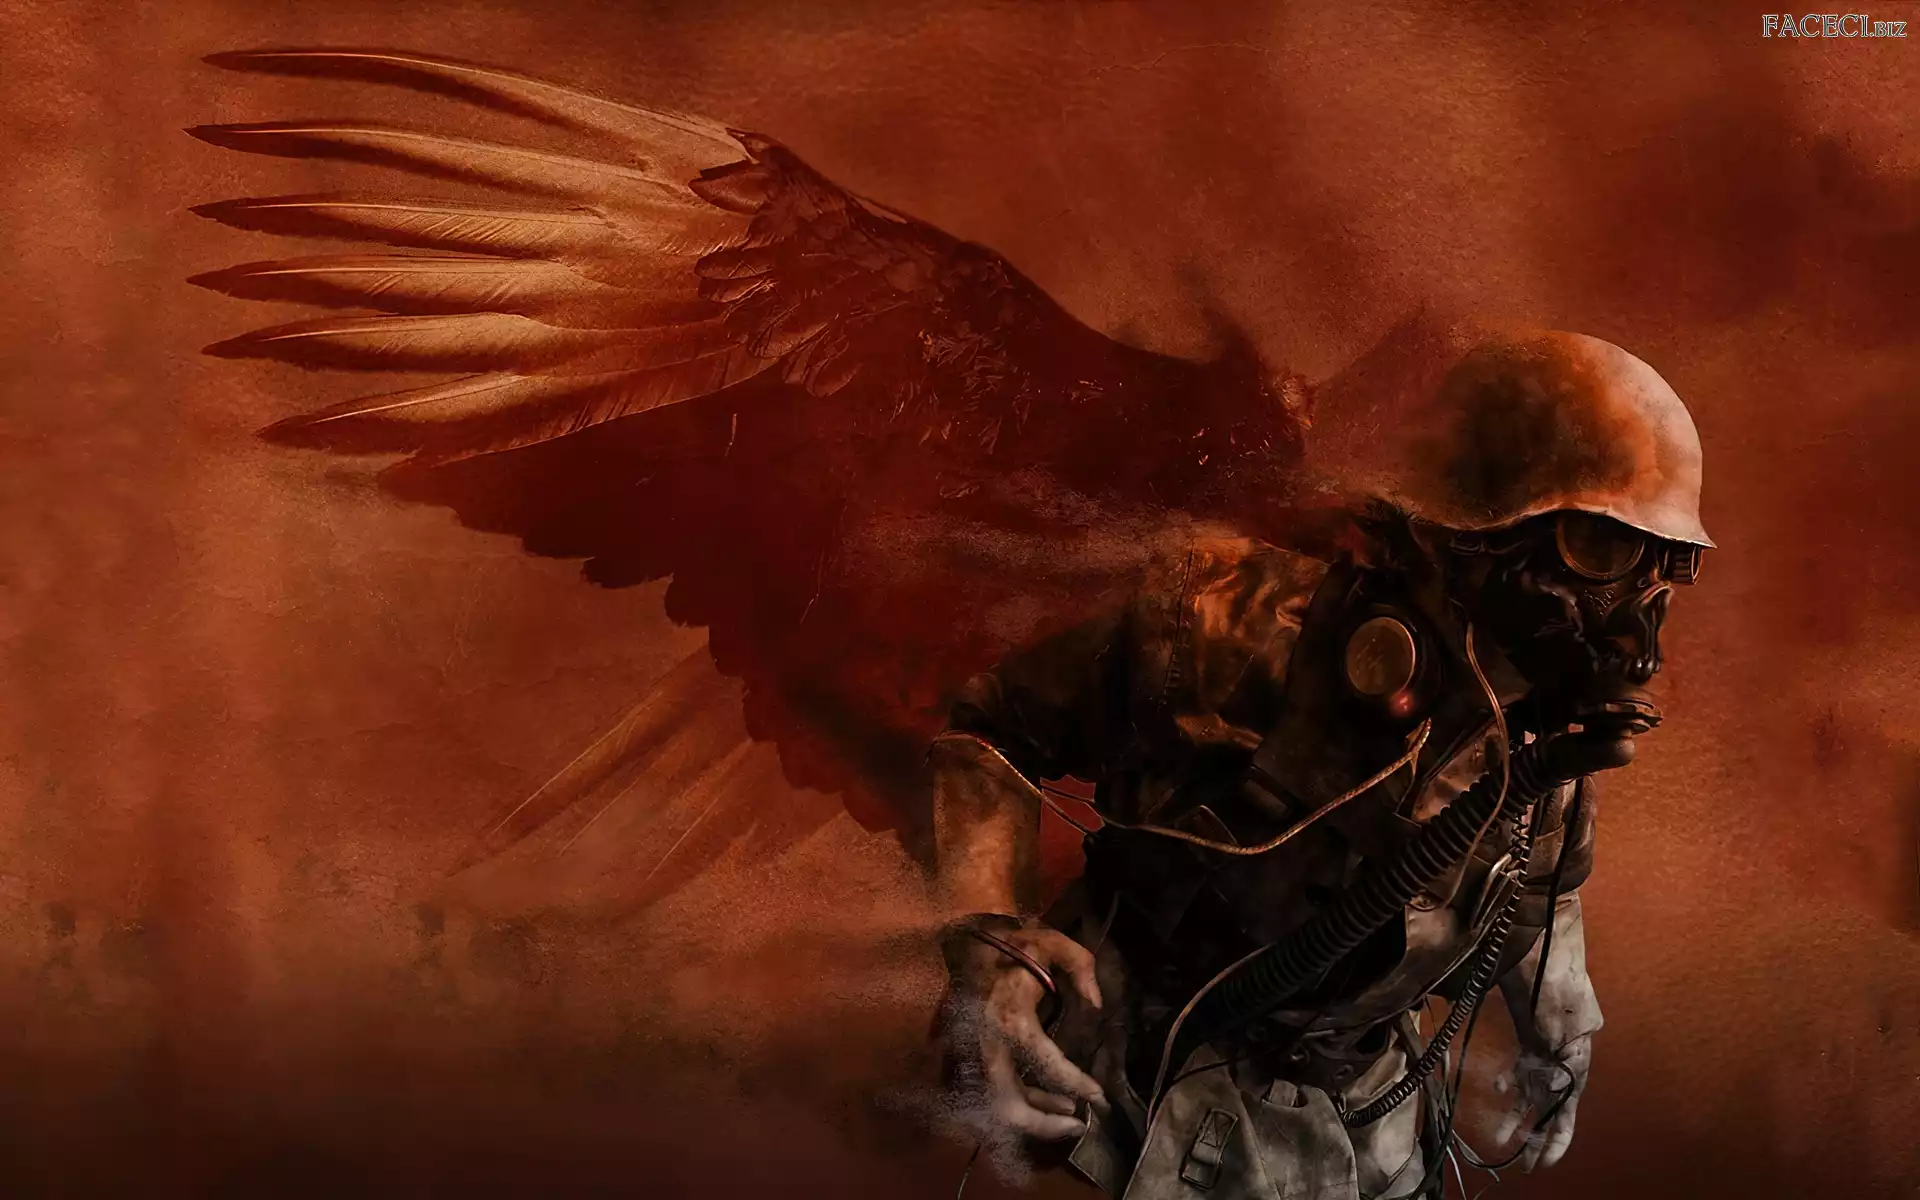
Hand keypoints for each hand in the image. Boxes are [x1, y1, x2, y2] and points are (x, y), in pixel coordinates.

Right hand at [936, 921, 1106, 1144]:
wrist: (963, 942)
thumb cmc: (1010, 943)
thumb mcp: (1051, 942)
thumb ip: (1081, 967)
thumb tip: (1097, 1004)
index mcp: (1012, 1020)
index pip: (1048, 1066)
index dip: (1077, 1085)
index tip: (1099, 1096)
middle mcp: (989, 1045)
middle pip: (1009, 1106)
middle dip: (1044, 1124)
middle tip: (1078, 1125)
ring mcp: (973, 1055)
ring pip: (998, 1106)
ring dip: (1034, 1118)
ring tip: (1070, 1115)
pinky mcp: (967, 1058)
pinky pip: (993, 1092)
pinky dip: (1020, 1102)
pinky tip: (1047, 1099)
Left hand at [1491, 1033, 1589, 1171]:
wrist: (1559, 1019)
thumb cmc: (1573, 1042)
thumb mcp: (1575, 1059)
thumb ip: (1565, 1076)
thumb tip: (1553, 1087)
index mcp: (1566, 1099)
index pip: (1563, 1130)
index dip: (1556, 1148)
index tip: (1545, 1163)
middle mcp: (1549, 1096)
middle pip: (1540, 1127)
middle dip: (1532, 1147)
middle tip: (1522, 1167)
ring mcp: (1533, 1084)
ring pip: (1520, 1111)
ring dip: (1510, 1125)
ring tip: (1499, 1141)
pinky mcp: (1521, 1069)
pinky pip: (1509, 1081)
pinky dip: (1502, 1085)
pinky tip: (1498, 1087)